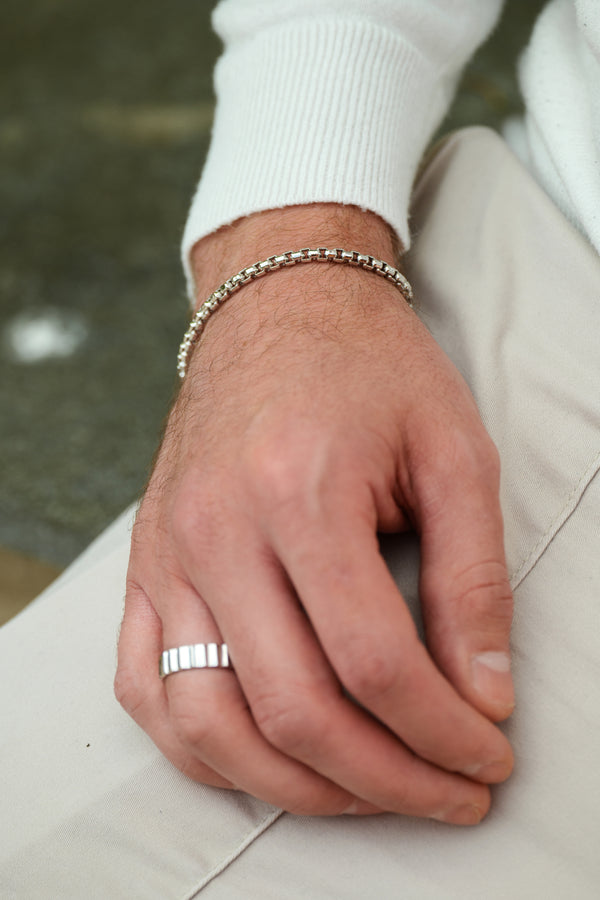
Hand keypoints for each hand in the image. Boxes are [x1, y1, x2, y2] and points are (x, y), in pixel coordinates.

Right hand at [116, 204, 513, 823]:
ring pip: (208, 722)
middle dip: (386, 779)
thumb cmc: (369, 370)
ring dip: (295, 783)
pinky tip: (264, 755)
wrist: (277, 310)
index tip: (488, 753)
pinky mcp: (147, 566)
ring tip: (366, 789)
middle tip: (449, 791)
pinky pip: (146, 687)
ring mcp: (169, 554)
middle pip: (293, 708)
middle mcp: (218, 532)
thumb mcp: (453, 452)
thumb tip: (484, 692)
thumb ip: (474, 576)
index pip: (374, 661)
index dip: (443, 731)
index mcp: (300, 491)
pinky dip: (204, 747)